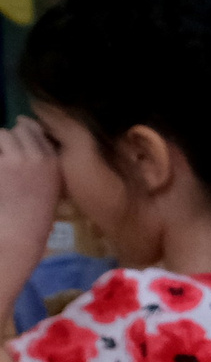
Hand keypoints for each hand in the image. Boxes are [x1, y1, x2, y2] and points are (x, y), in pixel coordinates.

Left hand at [0, 118, 64, 292]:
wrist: (19, 233)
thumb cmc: (34, 216)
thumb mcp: (50, 186)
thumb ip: (42, 160)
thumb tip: (25, 130)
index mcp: (55, 163)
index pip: (36, 130)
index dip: (25, 132)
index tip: (19, 144)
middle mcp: (40, 157)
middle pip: (19, 129)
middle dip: (10, 139)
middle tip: (7, 158)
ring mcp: (19, 159)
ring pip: (2, 134)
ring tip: (1, 164)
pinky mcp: (0, 164)